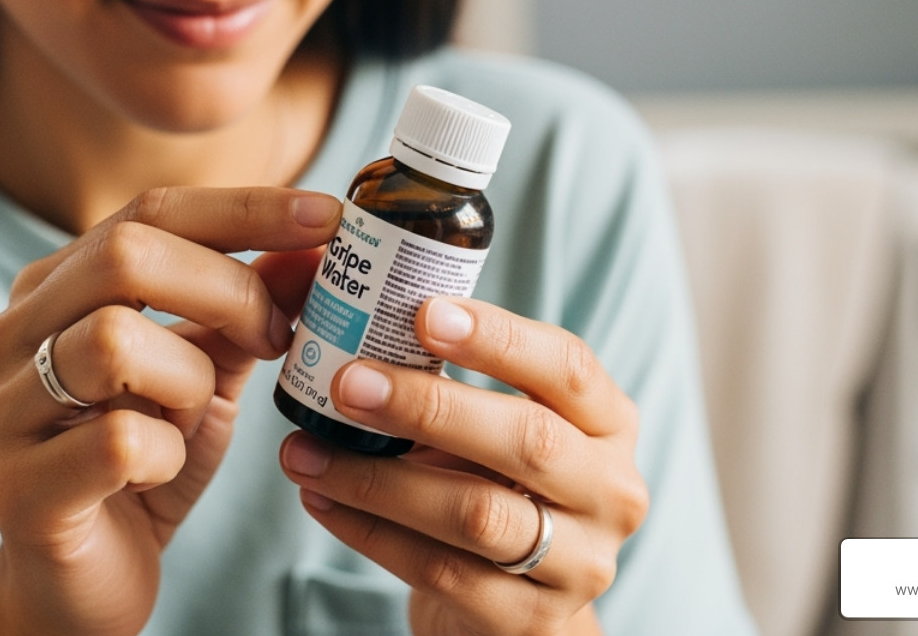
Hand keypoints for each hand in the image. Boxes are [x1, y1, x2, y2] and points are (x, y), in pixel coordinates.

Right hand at [0, 186, 338, 635]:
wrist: (79, 589)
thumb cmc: (140, 467)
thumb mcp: (203, 375)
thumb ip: (246, 310)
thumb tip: (313, 248)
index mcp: (52, 289)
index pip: (149, 210)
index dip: (245, 209)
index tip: (328, 215)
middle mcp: (11, 335)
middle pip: (126, 255)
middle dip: (230, 290)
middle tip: (277, 338)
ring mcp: (3, 411)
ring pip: (114, 340)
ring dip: (188, 378)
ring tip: (189, 417)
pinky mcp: (18, 490)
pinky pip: (117, 441)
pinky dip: (167, 453)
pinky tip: (159, 471)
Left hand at [278, 297, 647, 635]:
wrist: (521, 604)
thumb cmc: (498, 484)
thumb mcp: (500, 426)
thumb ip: (453, 380)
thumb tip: (355, 324)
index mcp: (609, 422)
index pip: (567, 367)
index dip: (498, 337)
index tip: (424, 312)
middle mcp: (610, 490)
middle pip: (527, 441)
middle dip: (428, 407)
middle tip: (348, 382)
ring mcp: (578, 562)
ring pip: (476, 514)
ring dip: (378, 479)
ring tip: (306, 450)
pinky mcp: (527, 619)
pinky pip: (439, 571)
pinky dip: (370, 532)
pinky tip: (321, 498)